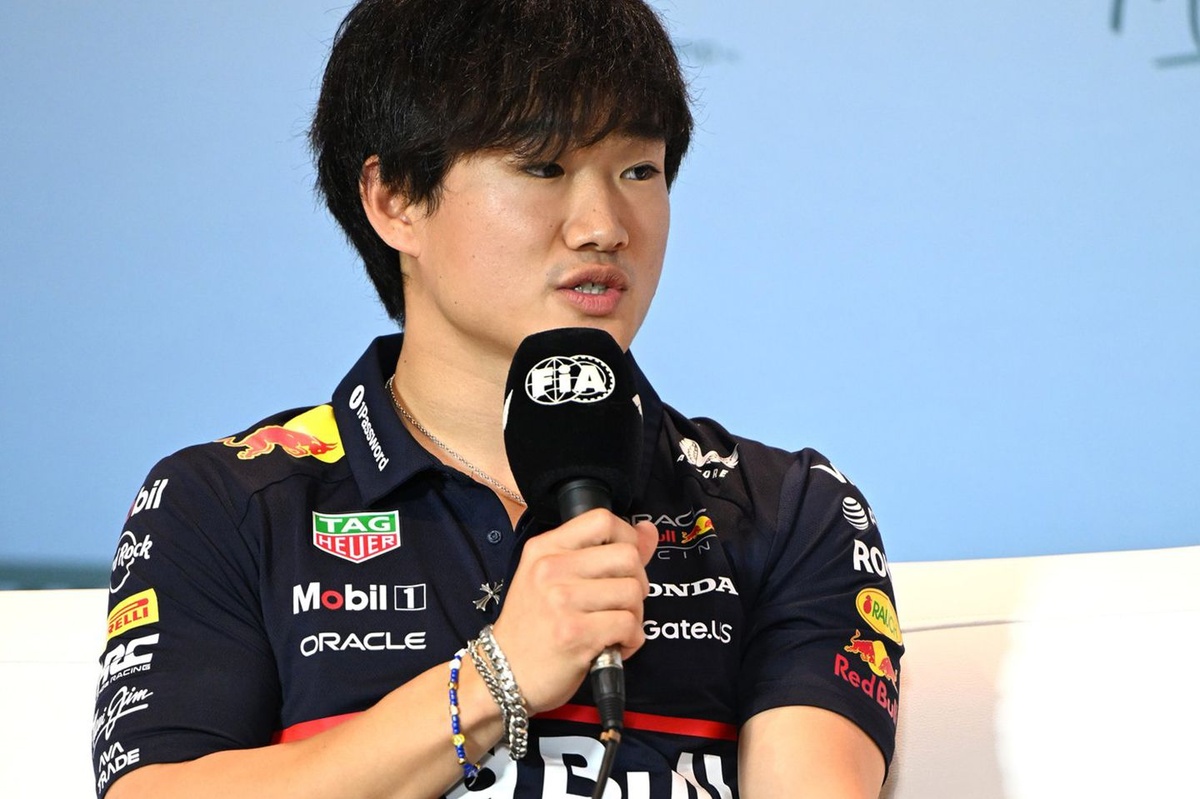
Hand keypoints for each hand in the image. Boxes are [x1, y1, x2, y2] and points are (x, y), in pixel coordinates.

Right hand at [490, 509, 657, 713]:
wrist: (504, 673)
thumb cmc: (534, 626)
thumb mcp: (554, 578)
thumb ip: (602, 552)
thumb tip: (648, 531)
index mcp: (545, 548)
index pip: (602, 520)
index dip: (628, 538)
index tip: (626, 562)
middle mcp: (551, 568)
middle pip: (627, 556)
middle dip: (638, 582)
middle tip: (622, 602)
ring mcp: (562, 601)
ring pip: (632, 592)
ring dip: (635, 615)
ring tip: (616, 627)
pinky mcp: (575, 634)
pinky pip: (629, 625)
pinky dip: (632, 639)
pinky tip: (614, 645)